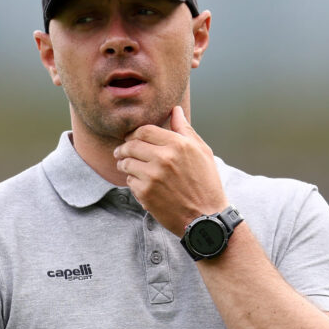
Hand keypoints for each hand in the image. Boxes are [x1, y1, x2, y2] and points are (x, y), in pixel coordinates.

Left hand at [113, 106, 228, 236]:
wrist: (207, 218)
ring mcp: (153, 176)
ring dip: (124, 163)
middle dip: (124, 147)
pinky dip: (132, 181)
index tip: (132, 138)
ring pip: (126, 162)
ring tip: (126, 166)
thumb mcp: (202, 152)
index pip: (145, 130)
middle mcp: (164, 158)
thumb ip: (185, 129)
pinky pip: (130, 181)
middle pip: (131, 145)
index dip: (135, 133)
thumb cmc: (206, 183)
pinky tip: (140, 183)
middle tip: (121, 151)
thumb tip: (175, 110)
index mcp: (178, 144)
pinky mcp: (146, 193)